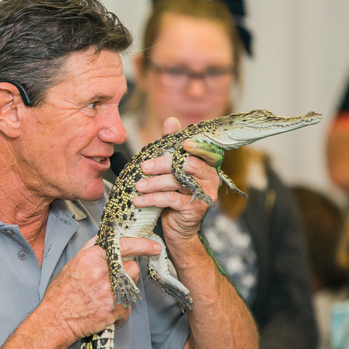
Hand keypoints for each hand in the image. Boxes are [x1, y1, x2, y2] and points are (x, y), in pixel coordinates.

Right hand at [39, 236, 160, 344]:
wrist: (55, 320)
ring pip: (132, 287)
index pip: (124, 245)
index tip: (153, 246)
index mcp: (92, 258)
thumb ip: (91, 251)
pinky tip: (105, 311)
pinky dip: (119, 312)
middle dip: (128, 273)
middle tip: (115, 281)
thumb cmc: (61, 294)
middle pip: (133, 267)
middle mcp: (103, 273)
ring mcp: (109, 292)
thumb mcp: (72, 265)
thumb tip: (105, 239)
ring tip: (107, 297)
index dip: (143, 245)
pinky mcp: (114, 310)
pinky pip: (127, 308)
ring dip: (124, 291)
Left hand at [132, 118, 220, 242]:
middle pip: (188, 164)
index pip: (205, 150)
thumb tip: (171, 120)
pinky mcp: (195, 209)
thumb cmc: (174, 194)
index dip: (197, 146)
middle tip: (143, 167)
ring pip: (178, 181)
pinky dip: (152, 199)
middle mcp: (210, 177)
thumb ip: (170, 145)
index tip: (183, 143)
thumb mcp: (170, 168)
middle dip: (163, 164)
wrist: (178, 228)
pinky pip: (172, 199)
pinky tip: (139, 200)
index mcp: (207, 164)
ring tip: (137, 186)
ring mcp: (205, 194)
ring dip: (154, 183)